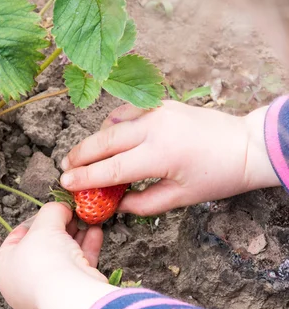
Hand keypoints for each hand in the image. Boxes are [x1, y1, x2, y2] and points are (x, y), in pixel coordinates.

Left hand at [0, 203, 115, 308]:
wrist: (70, 297)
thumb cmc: (46, 260)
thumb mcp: (45, 225)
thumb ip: (52, 211)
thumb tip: (62, 208)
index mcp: (5, 267)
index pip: (17, 237)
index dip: (35, 219)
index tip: (51, 209)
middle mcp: (23, 282)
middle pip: (43, 246)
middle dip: (61, 227)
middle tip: (73, 212)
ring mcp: (48, 290)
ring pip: (63, 256)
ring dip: (76, 235)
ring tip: (88, 218)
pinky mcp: (70, 294)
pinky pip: (77, 267)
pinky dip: (86, 248)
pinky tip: (96, 231)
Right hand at [60, 101, 279, 215]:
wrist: (245, 146)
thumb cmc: (217, 176)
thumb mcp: (180, 198)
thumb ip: (143, 204)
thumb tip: (115, 204)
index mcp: (160, 154)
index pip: (111, 168)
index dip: (85, 177)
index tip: (65, 184)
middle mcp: (154, 127)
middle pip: (104, 141)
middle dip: (80, 155)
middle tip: (64, 169)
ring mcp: (157, 111)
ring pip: (112, 123)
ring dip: (94, 140)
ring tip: (82, 157)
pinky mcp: (161, 104)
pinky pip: (127, 112)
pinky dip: (112, 125)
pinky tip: (108, 138)